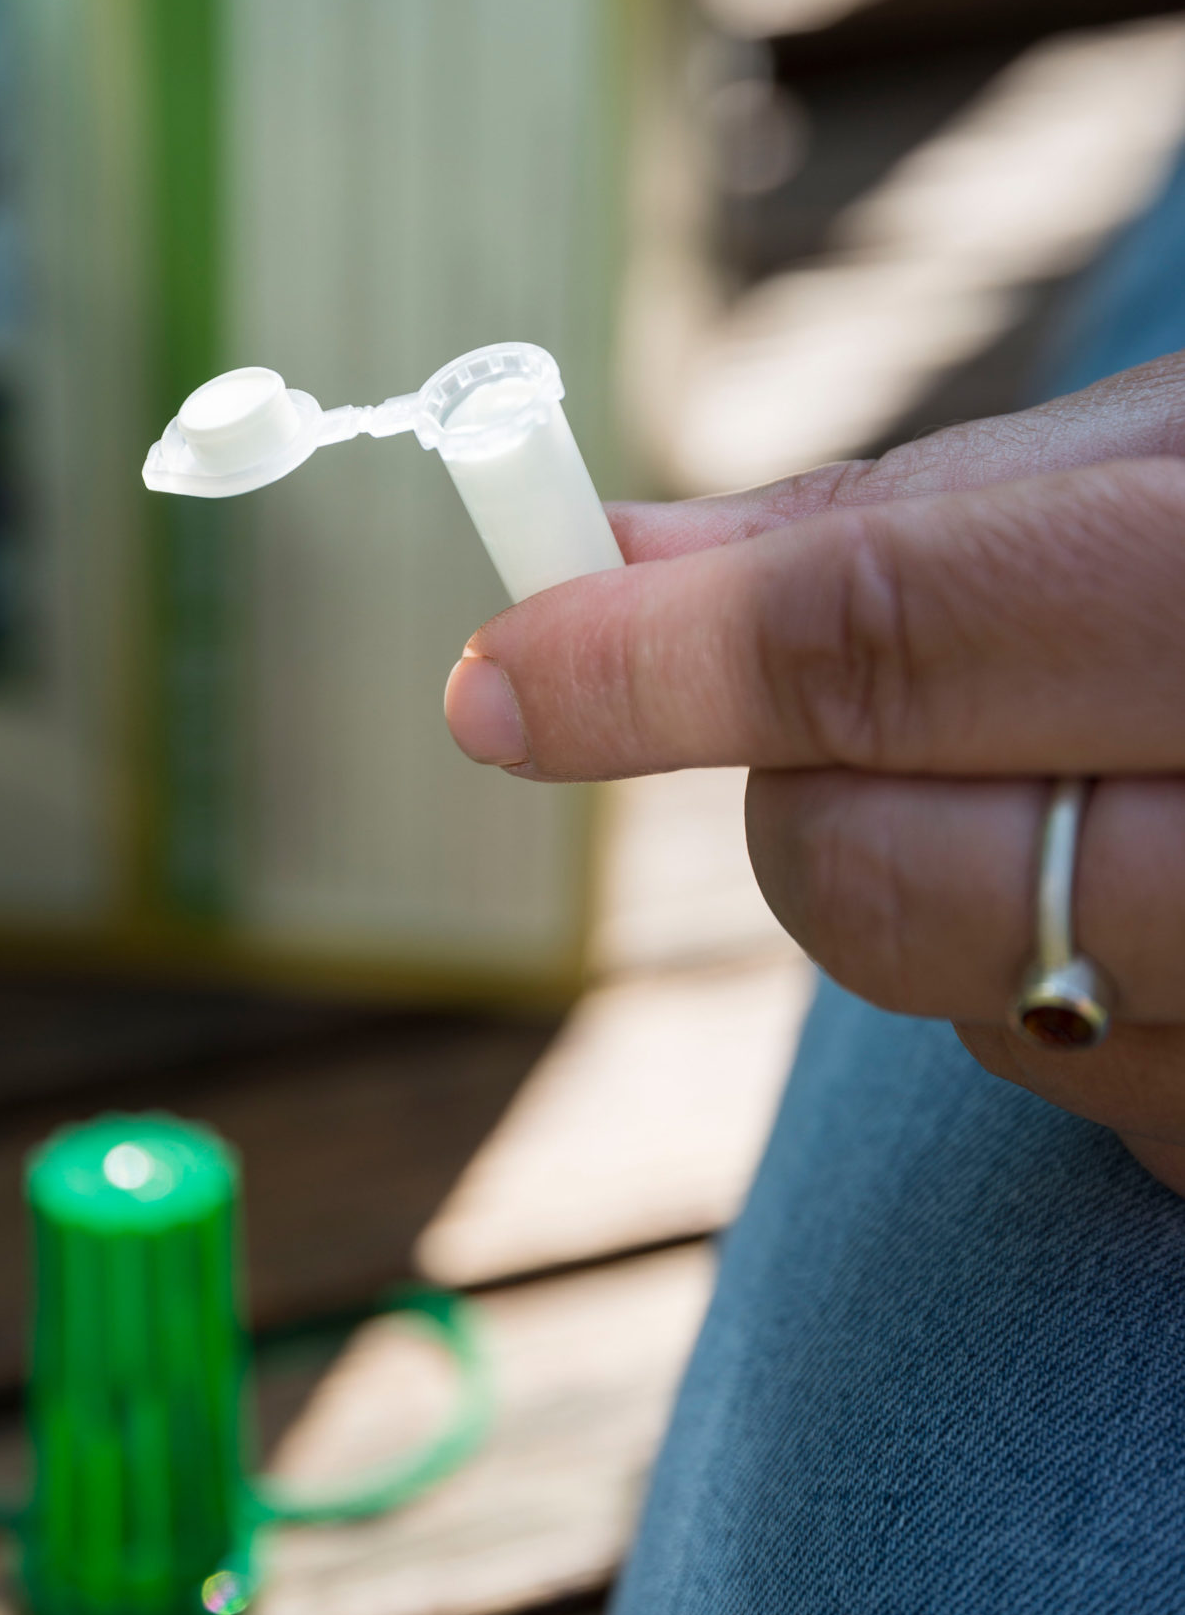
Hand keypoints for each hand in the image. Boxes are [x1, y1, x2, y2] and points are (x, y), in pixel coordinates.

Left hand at [443, 355, 1184, 1193]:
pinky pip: (1082, 1097)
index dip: (656, 659)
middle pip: (891, 881)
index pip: (901, 641)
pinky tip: (1163, 875)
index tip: (496, 674)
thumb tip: (617, 552)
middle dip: (789, 788)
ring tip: (1092, 756)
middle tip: (815, 692)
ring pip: (966, 1009)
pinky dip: (1045, 983)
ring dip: (934, 882)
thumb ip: (908, 517)